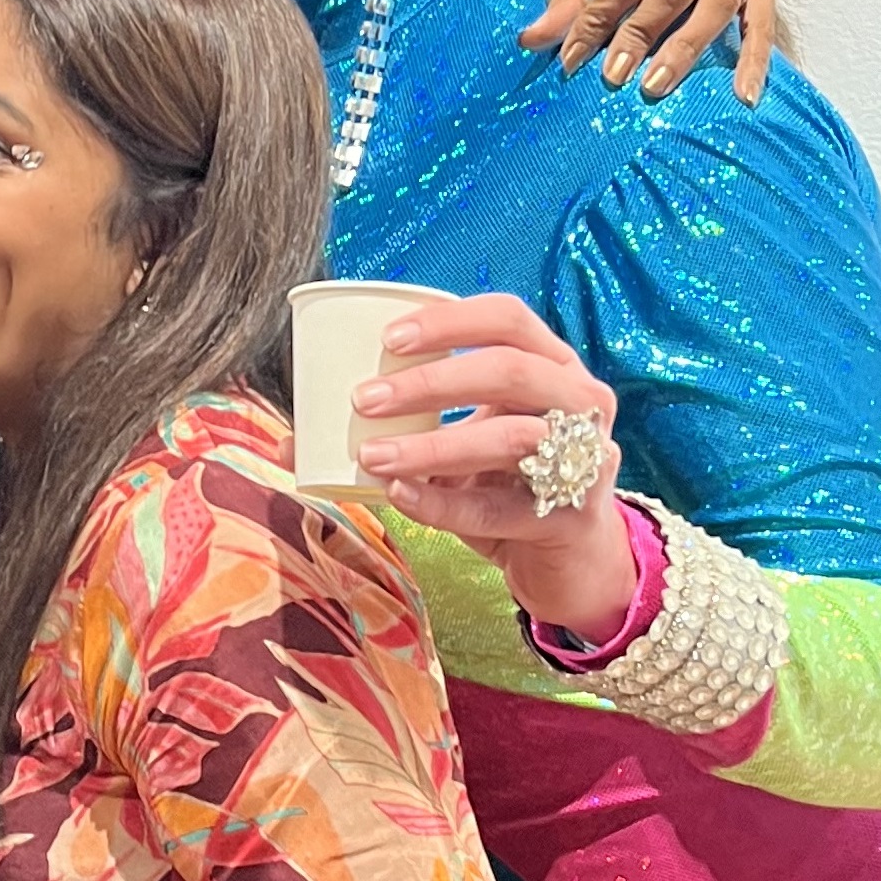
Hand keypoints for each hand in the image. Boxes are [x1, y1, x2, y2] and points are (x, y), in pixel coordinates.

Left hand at [352, 292, 635, 636]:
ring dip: (431, 445)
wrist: (571, 561)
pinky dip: (443, 501)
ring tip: (370, 455)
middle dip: (431, 381)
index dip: (448, 322)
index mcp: (553, 365)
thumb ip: (402, 430)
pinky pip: (499, 507)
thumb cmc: (506, 485)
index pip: (508, 318)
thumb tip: (293, 437)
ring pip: (509, 438)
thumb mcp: (463, 443)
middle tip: (364, 400)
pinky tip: (399, 495)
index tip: (386, 339)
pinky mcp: (571, 518)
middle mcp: (579, 403)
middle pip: (509, 371)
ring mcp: (586, 459)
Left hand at [519, 0, 778, 105]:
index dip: (598, 19)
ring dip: (686, 48)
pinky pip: (763, 21)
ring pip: (719, 3)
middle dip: (639, 35)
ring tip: (656, 87)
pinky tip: (742, 94)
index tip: (572, 59)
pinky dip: (755, 59)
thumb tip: (531, 40)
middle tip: (614, 76)